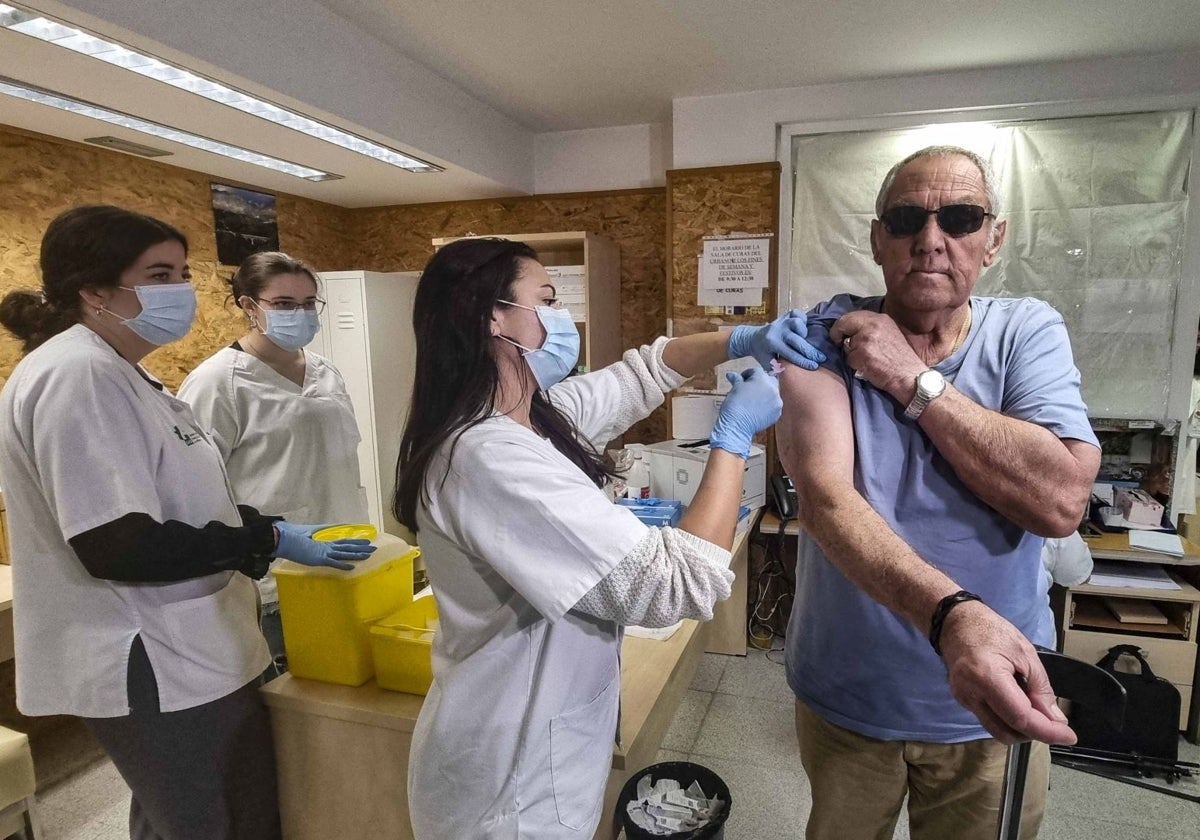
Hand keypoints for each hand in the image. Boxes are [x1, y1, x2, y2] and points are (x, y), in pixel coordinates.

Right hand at [271, 522, 376, 571]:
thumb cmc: (294, 541)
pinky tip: (352, 567)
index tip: (365, 542)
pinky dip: (343, 565)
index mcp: (325, 544)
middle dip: (361, 547)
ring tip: (369, 555)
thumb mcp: (307, 543)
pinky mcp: (320, 559)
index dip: (355, 542)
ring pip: (345, 553)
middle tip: (374, 548)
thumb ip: (313, 544)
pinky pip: (334, 563)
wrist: (286, 541)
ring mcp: (324, 552)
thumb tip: (314, 545)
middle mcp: (327, 547)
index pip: (344, 543)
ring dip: (357, 554)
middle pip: (348, 546)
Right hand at [709, 368, 781, 457]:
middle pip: (768, 380)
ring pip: (772, 393)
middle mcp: (773, 389)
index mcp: (762, 379)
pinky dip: (767, 405)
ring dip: (765, 393)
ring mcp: (777, 402)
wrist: (737, 425)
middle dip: (760, 382)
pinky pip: (774, 405)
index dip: (747, 374)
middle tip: (749, 388)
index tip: (742, 379)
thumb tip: (731, 375)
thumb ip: (737, 379)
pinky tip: (757, 409)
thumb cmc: (734, 406)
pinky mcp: (777, 413)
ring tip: (753, 400)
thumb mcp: (734, 389)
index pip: (756, 371)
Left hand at [727, 309, 825, 370]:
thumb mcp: (766, 364)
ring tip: (806, 339)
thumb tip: (791, 375)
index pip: (791, 354)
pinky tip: (804, 326)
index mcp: (772, 344)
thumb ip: (777, 369)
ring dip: (804, 331)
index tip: (814, 366)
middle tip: (821, 358)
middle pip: (797, 340)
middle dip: (810, 351)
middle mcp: (777, 331)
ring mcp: (781, 322)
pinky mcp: (784, 316)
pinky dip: (802, 318)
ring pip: (796, 322)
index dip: (804, 361)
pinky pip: (796, 313)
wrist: (752, 338)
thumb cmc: (762, 353)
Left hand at [830, 311, 924, 394]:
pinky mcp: (863, 354)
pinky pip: (849, 359)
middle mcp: (873, 325)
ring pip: (846, 344)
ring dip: (852, 353)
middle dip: (837, 332)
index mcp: (880, 318)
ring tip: (868, 359)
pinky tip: (868, 367)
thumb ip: (872, 329)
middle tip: (837, 341)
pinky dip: (855, 365)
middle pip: (844, 323)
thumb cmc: (900, 359)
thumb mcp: (889, 334)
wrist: (909, 375)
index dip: (844, 324)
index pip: (853, 315)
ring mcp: (867, 339)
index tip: (841, 332)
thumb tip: (851, 331)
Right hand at [939, 601, 1076, 744]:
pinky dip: (1007, 719)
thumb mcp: (1025, 652)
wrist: (955, 622)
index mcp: (987, 677)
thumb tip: (1055, 719)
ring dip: (1020, 728)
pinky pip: (989, 720)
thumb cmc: (990, 630)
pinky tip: (1017, 703)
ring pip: (997, 731)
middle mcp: (970, 694)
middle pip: (1006, 733)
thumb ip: (1041, 688)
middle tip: (1053, 723)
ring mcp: (963, 699)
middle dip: (1033, 733)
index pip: (1020, 718)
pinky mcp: (962, 700)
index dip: (1047, 731)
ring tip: (1035, 711)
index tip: (1068, 735)